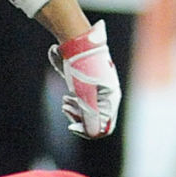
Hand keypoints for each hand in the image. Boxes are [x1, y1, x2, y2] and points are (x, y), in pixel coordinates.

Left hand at [49, 19, 121, 137]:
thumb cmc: (82, 68)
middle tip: (65, 109)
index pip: (104, 127)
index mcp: (111, 99)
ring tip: (64, 102)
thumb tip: (93, 134)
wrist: (77, 42)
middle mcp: (107, 96)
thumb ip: (90, 117)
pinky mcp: (89, 84)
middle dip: (79, 120)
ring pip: (88, 111)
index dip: (88, 131)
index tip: (71, 126)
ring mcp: (99, 90)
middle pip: (96, 120)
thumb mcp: (85, 95)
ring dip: (75, 112)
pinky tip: (66, 97)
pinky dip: (74, 103)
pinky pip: (84, 102)